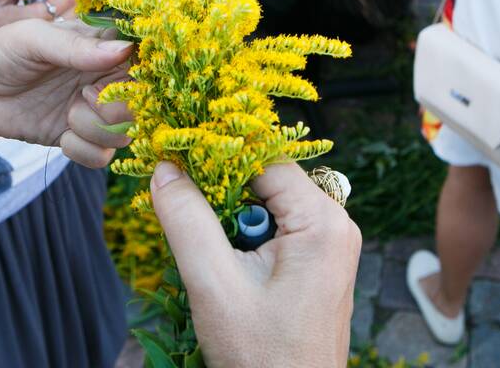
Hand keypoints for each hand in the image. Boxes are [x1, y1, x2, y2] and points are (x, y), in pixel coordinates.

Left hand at [0, 20, 133, 168]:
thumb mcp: (32, 39)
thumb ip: (75, 46)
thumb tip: (123, 50)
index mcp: (100, 45)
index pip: (141, 59)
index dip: (135, 73)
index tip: (107, 77)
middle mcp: (103, 77)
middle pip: (140, 102)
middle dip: (115, 107)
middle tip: (83, 98)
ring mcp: (92, 109)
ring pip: (125, 132)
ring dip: (96, 129)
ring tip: (68, 116)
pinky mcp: (78, 137)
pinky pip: (103, 155)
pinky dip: (84, 150)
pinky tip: (62, 136)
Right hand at [151, 162, 360, 367]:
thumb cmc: (262, 357)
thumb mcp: (215, 285)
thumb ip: (187, 220)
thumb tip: (164, 168)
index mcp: (323, 222)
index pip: (265, 157)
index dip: (219, 151)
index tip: (174, 153)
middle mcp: (336, 225)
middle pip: (266, 178)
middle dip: (221, 187)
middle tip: (179, 199)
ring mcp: (329, 246)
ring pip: (267, 203)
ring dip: (228, 215)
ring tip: (203, 243)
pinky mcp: (317, 265)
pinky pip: (276, 228)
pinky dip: (243, 235)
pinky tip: (221, 260)